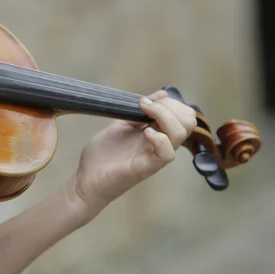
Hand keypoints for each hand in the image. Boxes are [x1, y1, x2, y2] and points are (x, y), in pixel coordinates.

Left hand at [69, 90, 196, 218]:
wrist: (86, 179)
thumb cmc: (102, 155)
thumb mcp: (121, 125)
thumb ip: (139, 112)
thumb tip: (161, 94)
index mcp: (157, 133)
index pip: (183, 115)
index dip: (170, 103)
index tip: (146, 100)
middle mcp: (160, 144)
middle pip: (188, 122)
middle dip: (171, 106)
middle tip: (146, 106)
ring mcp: (155, 156)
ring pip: (181, 133)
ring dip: (164, 116)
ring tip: (144, 113)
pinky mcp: (146, 167)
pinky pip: (167, 153)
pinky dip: (160, 138)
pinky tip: (145, 133)